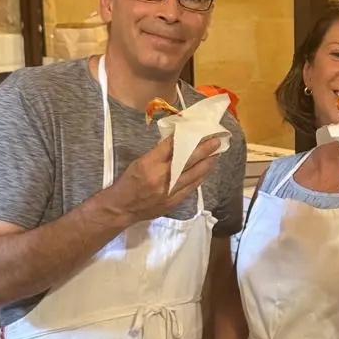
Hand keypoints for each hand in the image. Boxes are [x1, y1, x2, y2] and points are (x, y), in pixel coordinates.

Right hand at [105, 135, 220, 224]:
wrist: (122, 208)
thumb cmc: (128, 183)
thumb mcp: (138, 163)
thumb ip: (158, 154)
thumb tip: (176, 144)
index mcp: (149, 163)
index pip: (171, 146)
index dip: (186, 137)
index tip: (197, 130)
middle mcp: (162, 176)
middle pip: (188, 159)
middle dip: (204, 149)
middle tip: (216, 141)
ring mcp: (169, 190)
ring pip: (194, 174)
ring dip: (206, 163)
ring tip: (216, 155)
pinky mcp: (174, 201)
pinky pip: (191, 187)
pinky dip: (199, 178)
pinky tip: (206, 171)